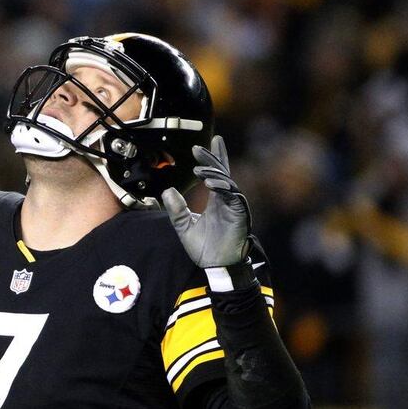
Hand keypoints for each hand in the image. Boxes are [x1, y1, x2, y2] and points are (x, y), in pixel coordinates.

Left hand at [162, 135, 250, 267]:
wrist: (216, 266)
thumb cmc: (204, 248)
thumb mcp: (184, 226)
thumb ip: (176, 209)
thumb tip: (167, 191)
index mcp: (216, 200)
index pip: (216, 173)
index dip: (214, 157)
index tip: (208, 142)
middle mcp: (226, 199)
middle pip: (221, 172)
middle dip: (211, 158)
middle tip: (198, 148)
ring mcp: (234, 205)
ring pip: (227, 182)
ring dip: (214, 173)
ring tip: (200, 168)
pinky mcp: (240, 214)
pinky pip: (233, 196)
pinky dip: (223, 188)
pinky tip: (211, 183)